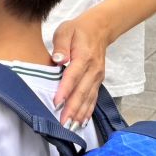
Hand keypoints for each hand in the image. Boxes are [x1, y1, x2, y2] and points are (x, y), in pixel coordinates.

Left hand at [51, 10, 111, 128]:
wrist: (99, 29)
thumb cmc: (78, 30)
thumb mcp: (66, 30)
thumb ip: (61, 45)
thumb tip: (58, 59)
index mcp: (84, 57)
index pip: (73, 76)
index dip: (65, 90)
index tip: (56, 102)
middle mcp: (93, 70)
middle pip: (82, 92)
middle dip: (72, 108)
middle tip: (62, 122)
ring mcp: (97, 76)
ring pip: (89, 98)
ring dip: (80, 113)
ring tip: (71, 127)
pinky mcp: (98, 81)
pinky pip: (93, 98)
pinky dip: (88, 110)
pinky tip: (82, 121)